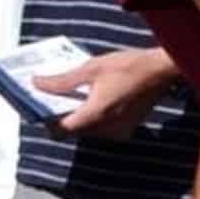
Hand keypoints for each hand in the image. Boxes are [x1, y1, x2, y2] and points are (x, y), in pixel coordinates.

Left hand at [36, 48, 177, 139]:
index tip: (42, 108)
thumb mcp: (91, 68)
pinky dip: (94, 119)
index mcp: (95, 116)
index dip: (48, 122)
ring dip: (79, 117)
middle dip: (62, 117)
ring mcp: (118, 132)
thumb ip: (62, 80)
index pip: (61, 131)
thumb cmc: (128, 66)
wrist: (163, 70)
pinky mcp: (127, 130)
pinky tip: (94, 100)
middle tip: (56, 98)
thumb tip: (37, 84)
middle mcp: (106, 130)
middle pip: (73, 132)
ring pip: (87, 132)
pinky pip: (102, 130)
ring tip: (75, 96)